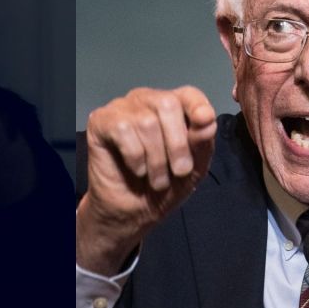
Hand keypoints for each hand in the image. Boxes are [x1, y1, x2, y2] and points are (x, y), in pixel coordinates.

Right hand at [77, 86, 216, 274]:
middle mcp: (146, 101)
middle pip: (167, 104)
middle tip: (179, 171)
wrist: (132, 213)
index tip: (205, 122)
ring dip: (156, 160)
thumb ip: (201, 143)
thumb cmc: (164, 187)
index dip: (198, 106)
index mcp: (173, 107)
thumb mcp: (193, 169)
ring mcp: (122, 109)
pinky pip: (122, 129)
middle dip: (177, 144)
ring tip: (157, 180)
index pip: (188, 94)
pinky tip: (136, 169)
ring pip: (146, 122)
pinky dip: (135, 156)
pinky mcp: (100, 121)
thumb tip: (207, 119)